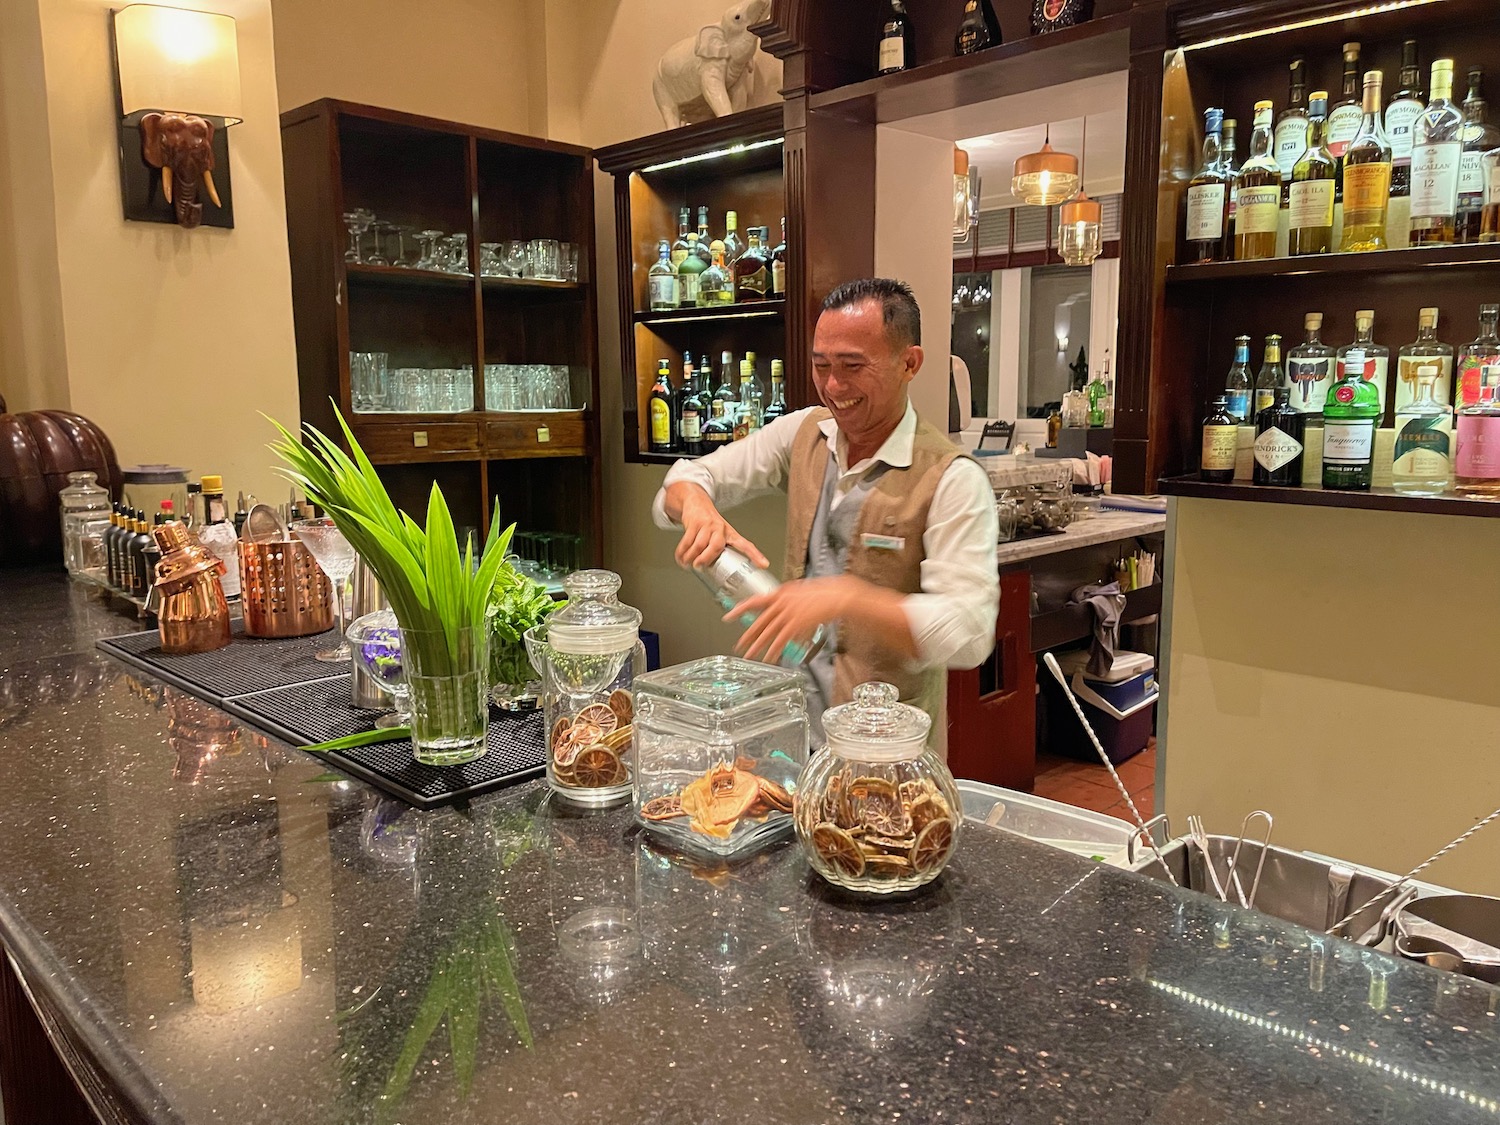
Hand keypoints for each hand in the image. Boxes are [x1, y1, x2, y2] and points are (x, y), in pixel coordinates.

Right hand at [673, 484, 768, 569]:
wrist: (697, 503)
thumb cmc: (710, 524)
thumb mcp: (721, 536)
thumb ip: (721, 552)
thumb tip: (718, 575)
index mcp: (731, 535)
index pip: (746, 545)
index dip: (755, 555)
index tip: (763, 564)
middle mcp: (720, 529)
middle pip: (716, 546)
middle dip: (706, 558)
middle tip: (699, 566)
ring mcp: (707, 525)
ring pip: (698, 545)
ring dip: (691, 557)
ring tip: (688, 564)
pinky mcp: (694, 523)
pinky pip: (686, 541)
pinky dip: (682, 552)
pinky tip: (681, 558)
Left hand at [729, 576, 854, 663]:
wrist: (836, 595)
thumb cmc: (821, 592)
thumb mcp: (798, 590)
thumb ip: (785, 597)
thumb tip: (778, 605)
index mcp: (779, 593)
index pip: (754, 601)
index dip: (739, 609)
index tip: (729, 616)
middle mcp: (781, 604)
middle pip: (759, 622)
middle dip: (747, 635)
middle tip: (738, 645)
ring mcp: (788, 615)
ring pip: (768, 634)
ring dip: (757, 646)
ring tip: (749, 656)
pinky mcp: (796, 625)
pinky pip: (781, 641)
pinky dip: (774, 651)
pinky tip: (769, 657)